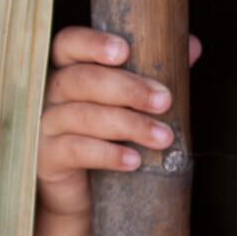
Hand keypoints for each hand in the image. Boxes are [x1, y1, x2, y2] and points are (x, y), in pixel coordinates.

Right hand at [37, 27, 201, 218]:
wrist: (86, 192)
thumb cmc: (111, 136)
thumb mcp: (135, 103)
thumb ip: (156, 72)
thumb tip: (192, 45)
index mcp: (68, 69)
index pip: (68, 44)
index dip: (92, 43)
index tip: (125, 50)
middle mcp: (50, 92)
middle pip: (82, 79)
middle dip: (128, 89)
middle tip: (164, 101)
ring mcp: (44, 124)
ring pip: (83, 116)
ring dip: (129, 125)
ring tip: (163, 137)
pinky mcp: (45, 157)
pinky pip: (75, 150)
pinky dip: (108, 154)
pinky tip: (134, 160)